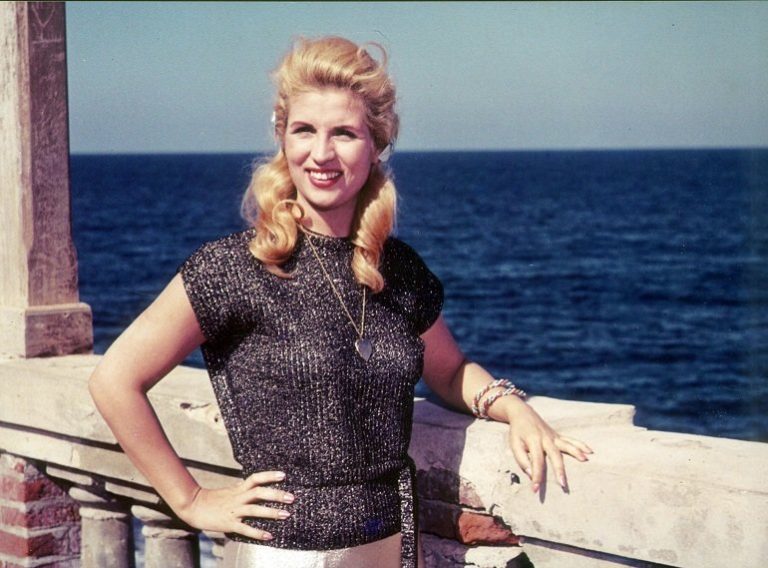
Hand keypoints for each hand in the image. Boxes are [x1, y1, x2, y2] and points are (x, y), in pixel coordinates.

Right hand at [177, 471, 293, 539]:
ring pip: (255, 509)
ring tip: (286, 514)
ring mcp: (233, 511)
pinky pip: (245, 528)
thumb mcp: (231, 490)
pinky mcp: (229, 524)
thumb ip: (244, 489)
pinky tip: (269, 535)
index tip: (283, 475)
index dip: (269, 475)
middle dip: (276, 494)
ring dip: (271, 512)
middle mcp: (238, 498)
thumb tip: (259, 486)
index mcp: (238, 488)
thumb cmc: (214, 499)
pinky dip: (258, 532)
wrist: (194, 507)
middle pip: (259, 492)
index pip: (256, 478)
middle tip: (291, 497)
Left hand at [503, 399, 592, 492]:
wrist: (522, 413)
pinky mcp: (558, 435)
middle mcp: (546, 438)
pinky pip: (571, 440)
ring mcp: (553, 436)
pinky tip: (590, 452)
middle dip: (559, 470)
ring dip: (576, 452)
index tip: (536, 490)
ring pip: (566, 445)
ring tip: (585, 460)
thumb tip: (530, 474)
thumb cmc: (517, 432)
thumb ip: (521, 459)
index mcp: (533, 441)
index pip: (536, 461)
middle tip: (563, 484)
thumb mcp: (513, 444)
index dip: (536, 476)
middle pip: (555, 455)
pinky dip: (581, 445)